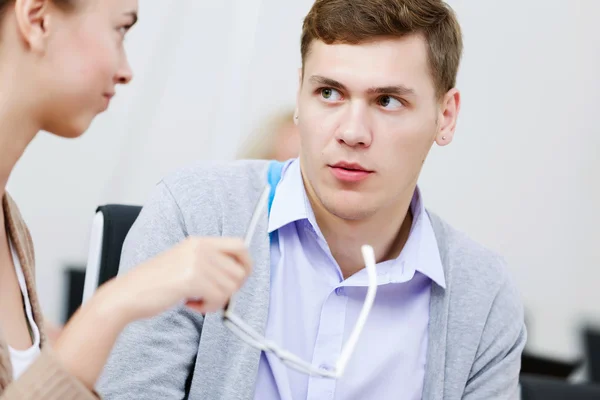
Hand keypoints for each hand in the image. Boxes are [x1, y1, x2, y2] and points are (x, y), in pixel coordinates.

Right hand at [114, 236, 252, 319]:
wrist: (128, 294)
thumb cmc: (153, 284)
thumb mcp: (184, 262)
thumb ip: (208, 263)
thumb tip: (238, 275)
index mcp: (198, 241)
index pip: (239, 244)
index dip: (247, 263)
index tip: (241, 278)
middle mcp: (200, 248)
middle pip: (239, 270)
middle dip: (231, 289)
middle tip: (214, 296)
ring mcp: (196, 261)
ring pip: (230, 287)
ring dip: (217, 300)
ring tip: (198, 301)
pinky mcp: (192, 279)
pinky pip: (218, 298)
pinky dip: (209, 307)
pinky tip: (192, 305)